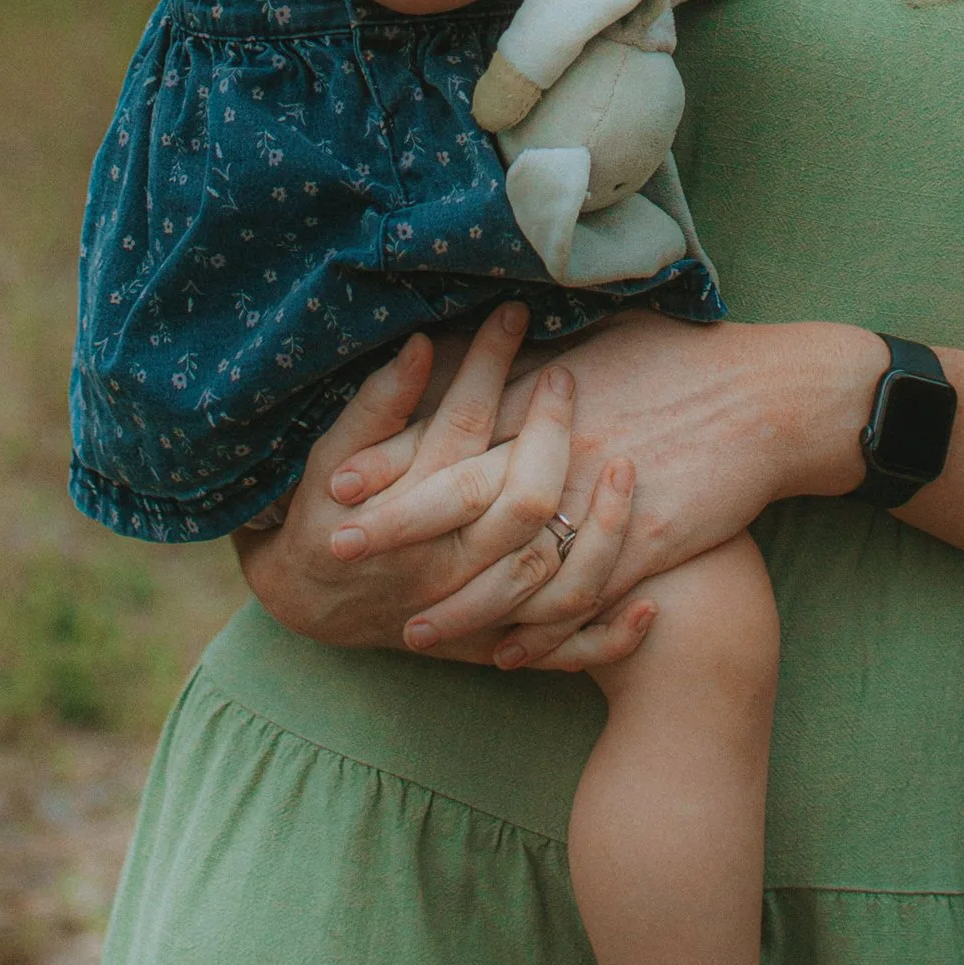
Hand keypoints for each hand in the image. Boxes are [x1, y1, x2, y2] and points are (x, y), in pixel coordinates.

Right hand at [237, 309, 652, 670]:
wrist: (313, 601)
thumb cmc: (322, 515)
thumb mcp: (329, 457)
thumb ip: (377, 405)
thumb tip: (418, 343)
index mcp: (407, 512)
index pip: (464, 426)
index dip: (490, 364)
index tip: (514, 313)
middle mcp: (448, 568)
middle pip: (523, 502)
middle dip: (552, 431)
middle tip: (567, 374)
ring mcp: (478, 613)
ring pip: (556, 577)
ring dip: (600, 525)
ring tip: (626, 467)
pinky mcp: (498, 644)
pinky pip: (566, 651)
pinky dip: (610, 638)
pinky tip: (650, 607)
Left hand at [331, 309, 882, 666]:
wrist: (768, 397)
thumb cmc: (682, 355)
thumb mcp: (599, 341)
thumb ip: (534, 364)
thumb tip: (474, 355)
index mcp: (552, 394)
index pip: (455, 428)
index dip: (394, 457)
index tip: (340, 481)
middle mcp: (569, 449)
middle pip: (465, 493)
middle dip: (399, 527)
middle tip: (340, 551)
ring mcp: (606, 503)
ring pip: (517, 565)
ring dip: (460, 603)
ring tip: (411, 629)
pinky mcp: (645, 546)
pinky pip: (581, 600)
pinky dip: (539, 633)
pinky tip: (502, 653)